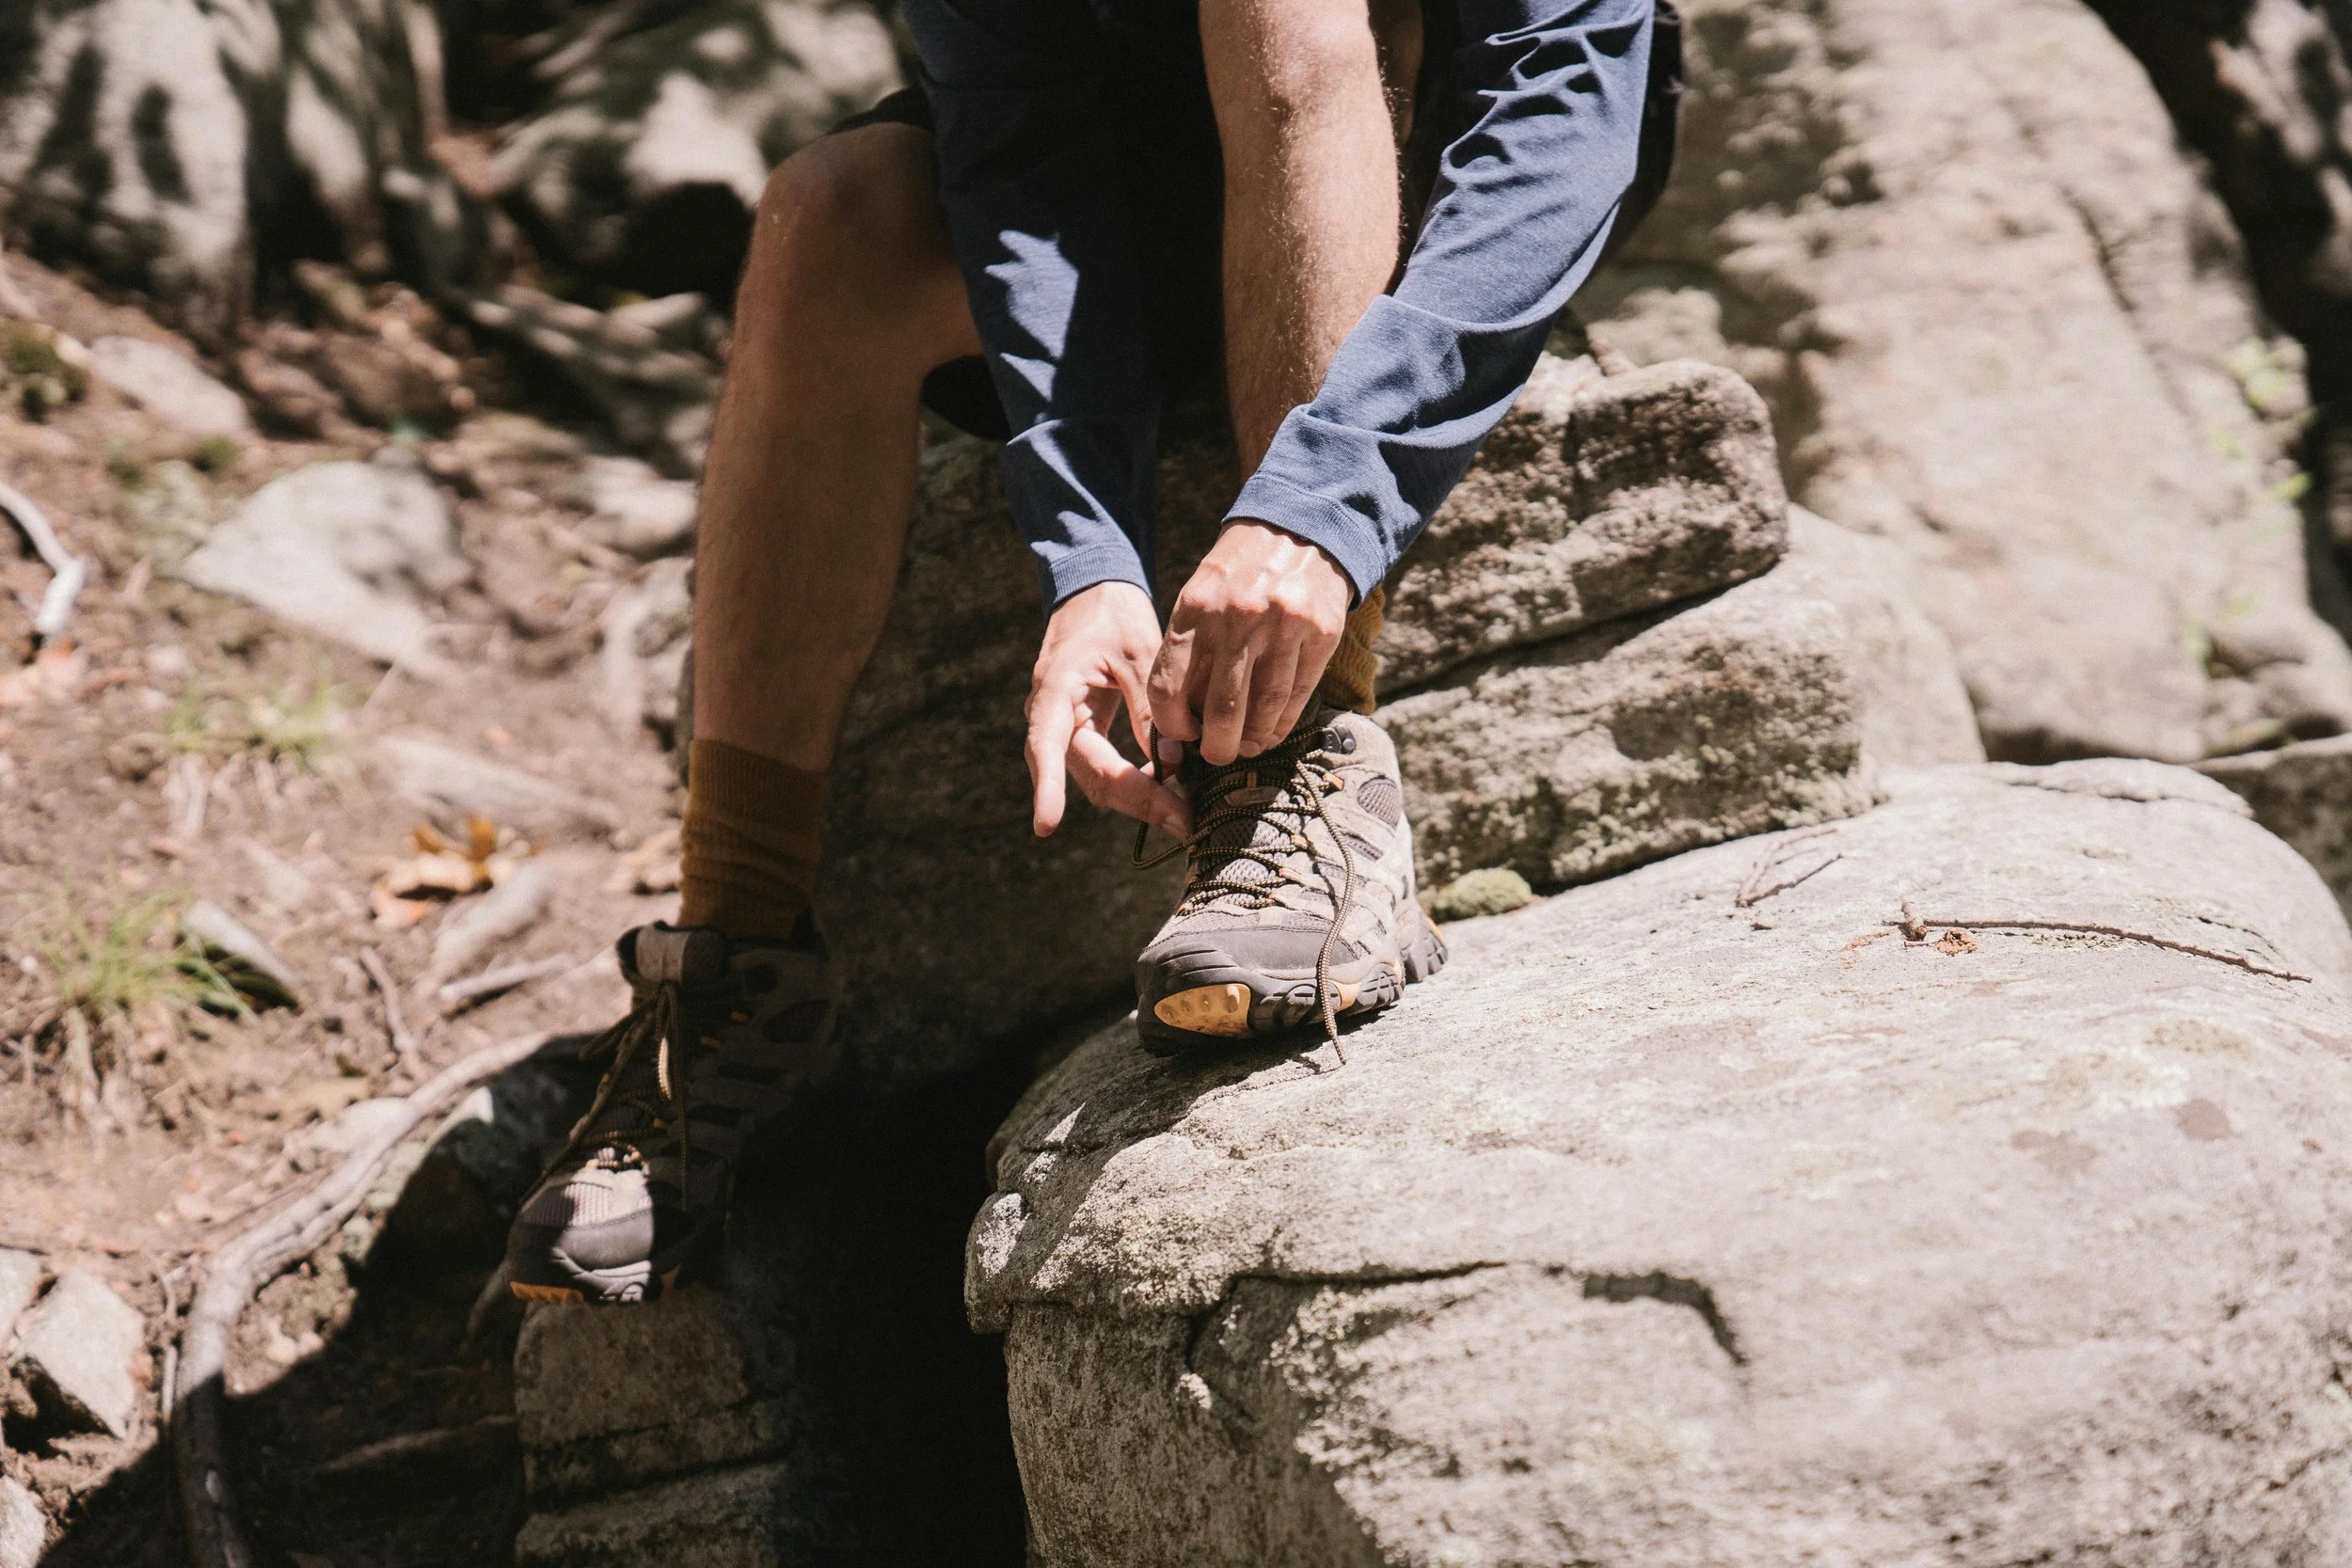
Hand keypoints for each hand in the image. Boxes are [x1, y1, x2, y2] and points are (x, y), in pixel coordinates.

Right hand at [1026, 581, 1190, 839]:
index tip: (1047, 825)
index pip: (1046, 746)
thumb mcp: (1139, 650)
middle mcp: (1052, 717)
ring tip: (1183, 815)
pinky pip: (1105, 768)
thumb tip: (1171, 762)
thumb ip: (1150, 705)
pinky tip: (1170, 788)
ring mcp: (1066, 729)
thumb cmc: (1112, 613)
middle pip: (1089, 774)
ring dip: (1139, 799)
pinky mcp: (1084, 733)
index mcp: (1054, 690)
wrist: (1094, 591)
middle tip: (1184, 822)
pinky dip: (1136, 782)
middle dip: (1136, 801)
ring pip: (1098, 779)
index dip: (1047, 788)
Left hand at [1148, 521, 1350, 765]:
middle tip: (1216, 756)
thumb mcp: (1202, 594)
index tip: (1181, 734)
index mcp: (1197, 609)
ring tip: (1246, 748)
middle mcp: (1238, 619)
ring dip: (1254, 738)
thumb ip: (1191, 648)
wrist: (1301, 527)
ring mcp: (1283, 626)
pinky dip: (1283, 722)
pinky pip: (1298, 693)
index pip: (1170, 686)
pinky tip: (1272, 732)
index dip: (1172, 723)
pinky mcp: (1320, 633)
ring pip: (1264, 707)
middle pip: (1222, 709)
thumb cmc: (1241, 570)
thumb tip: (1186, 714)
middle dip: (1217, 746)